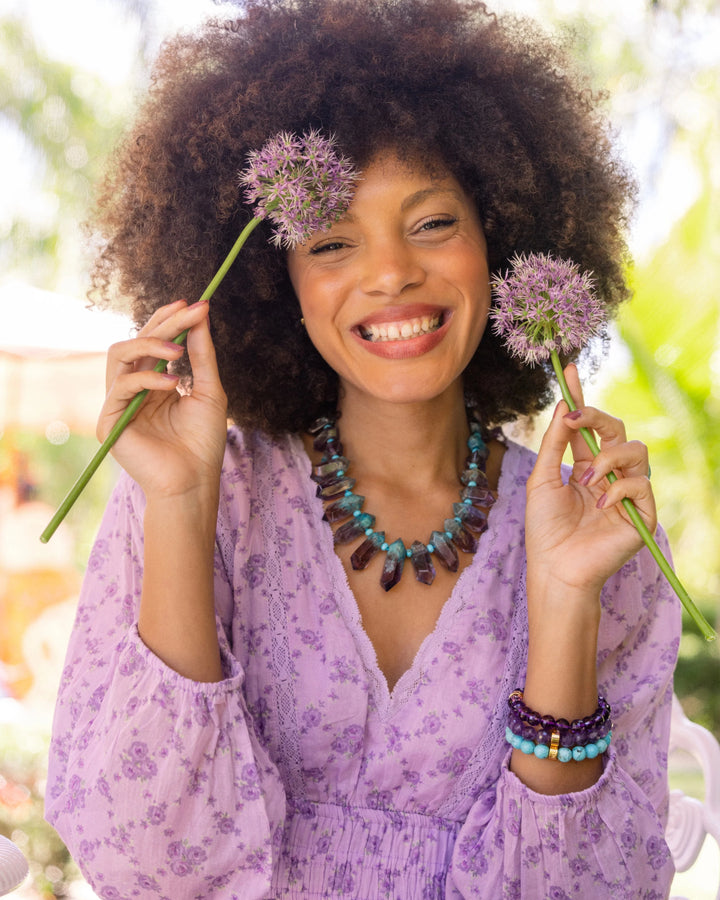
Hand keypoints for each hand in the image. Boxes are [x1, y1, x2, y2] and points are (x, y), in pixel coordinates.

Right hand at [98, 300, 227, 499]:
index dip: (169, 320)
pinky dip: (148, 379)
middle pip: (136, 341)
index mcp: (154, 383)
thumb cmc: (204, 442)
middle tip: (189, 311)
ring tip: (179, 352)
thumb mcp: (209, 391)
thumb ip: (202, 355)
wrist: (195, 482)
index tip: (193, 303)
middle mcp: (133, 390)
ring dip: (151, 344)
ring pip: (120, 355)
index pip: (154, 342)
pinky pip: (121, 386)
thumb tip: (201, 315)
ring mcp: (119, 404)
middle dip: (164, 324)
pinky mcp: (109, 420)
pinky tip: (174, 384)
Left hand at [525, 364, 655, 598]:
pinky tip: (600, 505)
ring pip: (636, 450)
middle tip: (576, 418)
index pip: (588, 427)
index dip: (580, 397)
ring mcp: (627, 493)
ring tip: (586, 480)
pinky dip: (619, 488)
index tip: (568, 369)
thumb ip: (554, 444)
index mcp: (585, 467)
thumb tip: (564, 407)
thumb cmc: (545, 530)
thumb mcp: (541, 480)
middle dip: (598, 418)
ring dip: (607, 458)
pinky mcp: (643, 514)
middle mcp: (609, 476)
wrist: (555, 568)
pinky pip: (642, 484)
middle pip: (618, 430)